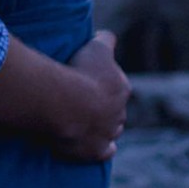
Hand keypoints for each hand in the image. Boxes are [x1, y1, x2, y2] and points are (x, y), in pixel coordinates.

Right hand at [58, 30, 131, 162]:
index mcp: (121, 88)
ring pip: (111, 130)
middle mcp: (119, 112)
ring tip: (86, 121)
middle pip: (116, 110)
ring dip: (103, 126)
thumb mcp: (95, 47)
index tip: (91, 80)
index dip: (105, 84)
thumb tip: (107, 35)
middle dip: (106, 107)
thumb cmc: (80, 73)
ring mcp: (108, 133)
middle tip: (86, 101)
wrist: (67, 105)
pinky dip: (103, 149)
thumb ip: (105, 40)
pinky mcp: (96, 151)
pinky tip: (98, 145)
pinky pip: (105, 151)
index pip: (118, 86)